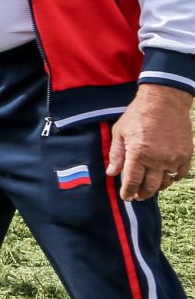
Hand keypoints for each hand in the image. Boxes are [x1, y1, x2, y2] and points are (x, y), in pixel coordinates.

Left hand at [108, 85, 193, 200]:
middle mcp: (157, 159)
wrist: (165, 101)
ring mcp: (173, 158)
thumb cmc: (138, 114)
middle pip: (150, 186)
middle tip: (137, 196)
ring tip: (150, 188)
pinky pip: (180, 173)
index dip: (128, 192)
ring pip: (165, 182)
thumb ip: (116, 154)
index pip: (132, 181)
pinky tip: (165, 177)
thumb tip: (112, 173)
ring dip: (157, 188)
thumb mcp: (120, 132)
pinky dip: (172, 178)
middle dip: (142, 194)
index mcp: (138, 153)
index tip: (126, 197)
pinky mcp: (186, 154)